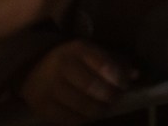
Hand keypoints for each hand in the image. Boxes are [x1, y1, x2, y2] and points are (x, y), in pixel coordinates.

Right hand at [21, 40, 135, 124]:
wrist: (31, 68)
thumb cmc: (71, 60)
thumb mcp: (91, 52)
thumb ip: (114, 62)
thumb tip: (135, 75)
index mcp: (76, 49)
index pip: (103, 65)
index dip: (119, 78)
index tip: (124, 85)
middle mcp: (61, 67)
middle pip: (94, 88)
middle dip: (111, 96)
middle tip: (116, 98)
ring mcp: (49, 88)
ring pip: (83, 107)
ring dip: (100, 110)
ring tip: (105, 107)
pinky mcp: (41, 107)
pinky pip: (70, 120)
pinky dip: (85, 119)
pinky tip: (89, 114)